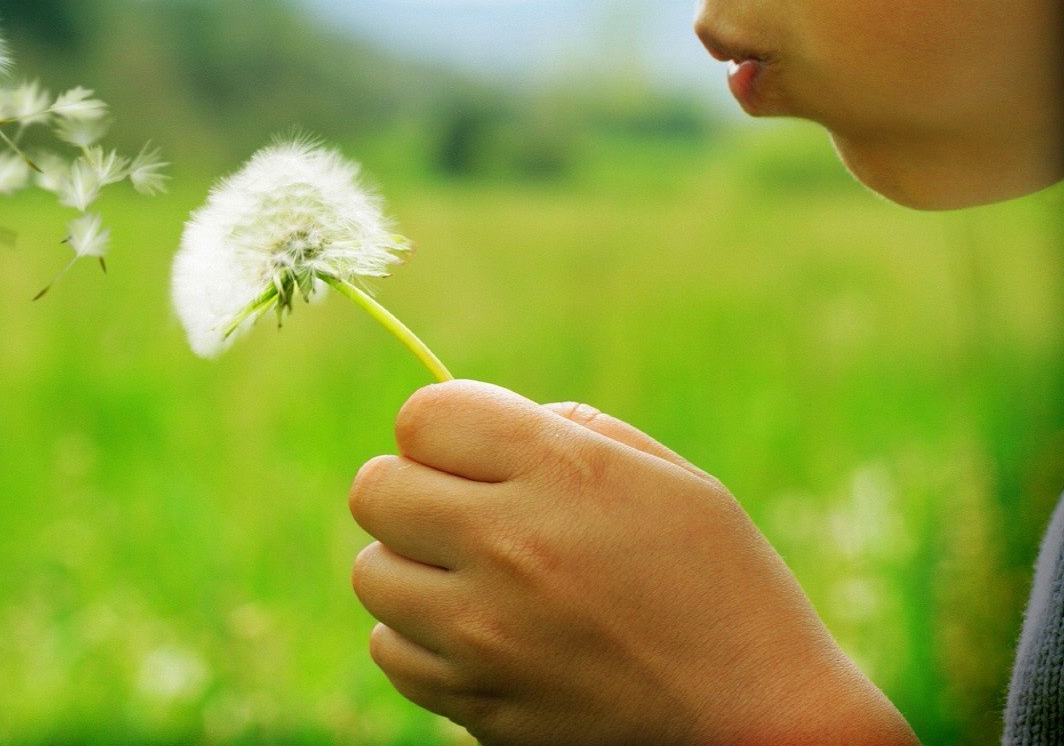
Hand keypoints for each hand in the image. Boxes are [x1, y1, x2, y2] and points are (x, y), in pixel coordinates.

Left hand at [348, 380, 919, 745]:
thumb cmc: (723, 584)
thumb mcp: (664, 476)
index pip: (421, 416)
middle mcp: (508, 546)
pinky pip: (392, 651)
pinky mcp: (476, 702)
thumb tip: (481, 425)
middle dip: (411, 489)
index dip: (441, 426)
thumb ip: (565, 431)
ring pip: (371, 574)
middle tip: (459, 508)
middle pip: (375, 489)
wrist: (760, 721)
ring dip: (409, 566)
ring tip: (470, 576)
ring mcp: (484, 633)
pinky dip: (418, 639)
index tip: (470, 449)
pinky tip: (475, 633)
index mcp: (558, 471)